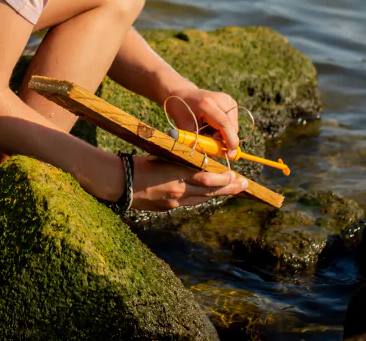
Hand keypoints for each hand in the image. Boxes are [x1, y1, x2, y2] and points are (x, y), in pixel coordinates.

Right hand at [132, 155, 246, 210]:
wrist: (120, 183)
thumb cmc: (139, 164)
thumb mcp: (162, 156)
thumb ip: (180, 159)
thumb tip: (197, 157)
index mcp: (177, 176)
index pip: (207, 178)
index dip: (224, 179)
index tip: (235, 175)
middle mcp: (179, 192)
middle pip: (210, 191)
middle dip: (229, 188)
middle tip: (244, 185)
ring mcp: (174, 202)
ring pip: (203, 198)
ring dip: (218, 193)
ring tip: (232, 188)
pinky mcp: (169, 207)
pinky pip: (191, 202)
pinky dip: (202, 196)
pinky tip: (208, 193)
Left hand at [164, 87, 239, 153]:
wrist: (181, 94)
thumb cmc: (181, 112)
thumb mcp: (185, 128)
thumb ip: (200, 142)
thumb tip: (216, 159)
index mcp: (207, 104)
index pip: (224, 124)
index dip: (230, 141)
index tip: (230, 155)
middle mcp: (220, 99)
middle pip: (232, 127)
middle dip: (224, 139)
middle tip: (209, 138)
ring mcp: (227, 99)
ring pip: (234, 126)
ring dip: (224, 133)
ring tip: (208, 128)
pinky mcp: (231, 101)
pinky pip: (233, 122)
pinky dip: (225, 127)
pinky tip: (213, 123)